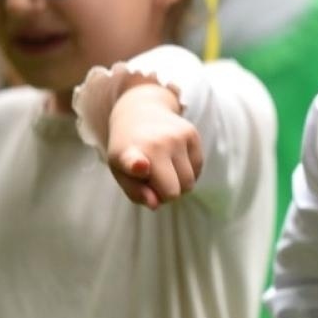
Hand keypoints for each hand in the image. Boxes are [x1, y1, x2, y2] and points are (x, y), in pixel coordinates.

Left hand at [107, 82, 202, 208]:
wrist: (140, 112)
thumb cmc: (128, 151)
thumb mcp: (120, 173)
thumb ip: (136, 193)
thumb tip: (156, 204)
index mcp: (129, 154)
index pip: (133, 161)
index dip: (137, 165)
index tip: (141, 165)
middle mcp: (156, 144)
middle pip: (173, 192)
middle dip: (165, 194)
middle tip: (152, 181)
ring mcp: (177, 137)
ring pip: (189, 184)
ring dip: (178, 184)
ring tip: (163, 169)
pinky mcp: (192, 134)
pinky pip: (198, 170)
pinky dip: (187, 172)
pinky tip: (174, 160)